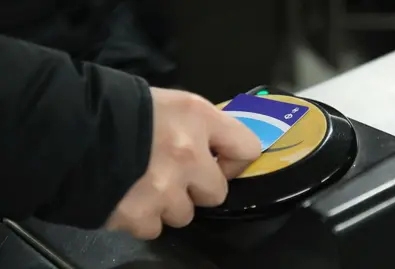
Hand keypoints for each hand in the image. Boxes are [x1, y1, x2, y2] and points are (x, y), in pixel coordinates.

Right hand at [105, 88, 260, 238]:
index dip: (234, 159)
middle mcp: (188, 156)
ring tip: (142, 184)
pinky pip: (154, 227)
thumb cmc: (120, 109)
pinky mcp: (139, 216)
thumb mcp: (167, 103)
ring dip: (168, 204)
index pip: (246, 148)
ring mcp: (164, 190)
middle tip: (173, 175)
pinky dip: (143, 217)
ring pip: (184, 214)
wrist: (65, 128)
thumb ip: (198, 125)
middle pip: (217, 193)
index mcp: (197, 119)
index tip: (220, 162)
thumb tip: (219, 147)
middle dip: (197, 188)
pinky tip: (126, 196)